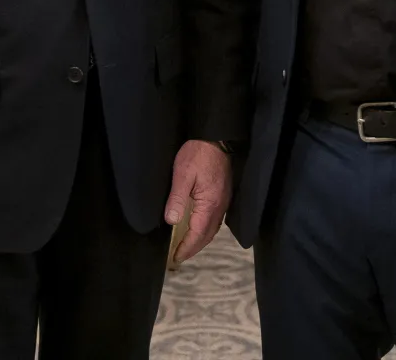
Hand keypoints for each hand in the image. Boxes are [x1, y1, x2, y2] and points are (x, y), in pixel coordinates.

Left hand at [164, 140, 231, 263]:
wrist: (216, 137)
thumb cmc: (197, 154)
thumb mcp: (183, 174)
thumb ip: (177, 198)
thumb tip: (171, 221)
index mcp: (209, 204)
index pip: (197, 234)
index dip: (187, 247)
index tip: (176, 258)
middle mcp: (220, 206)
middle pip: (208, 235)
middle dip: (194, 248)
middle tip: (180, 256)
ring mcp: (224, 201)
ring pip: (213, 228)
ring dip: (201, 240)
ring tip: (188, 246)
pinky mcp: (224, 194)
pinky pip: (216, 219)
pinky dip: (206, 229)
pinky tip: (199, 227)